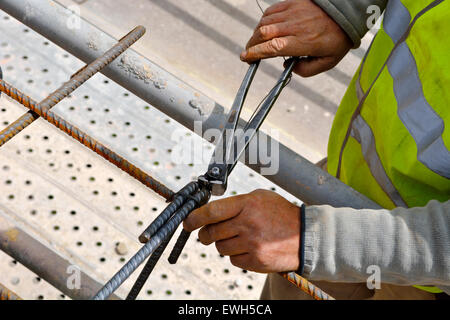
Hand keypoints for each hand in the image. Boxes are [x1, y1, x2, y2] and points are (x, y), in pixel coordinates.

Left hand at [183, 189, 300, 272]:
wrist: (305, 235)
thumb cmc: (280, 214)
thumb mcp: (260, 198)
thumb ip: (235, 203)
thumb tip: (209, 212)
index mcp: (247, 205)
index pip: (212, 212)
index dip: (195, 218)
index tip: (188, 221)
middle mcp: (248, 224)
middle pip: (211, 232)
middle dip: (206, 234)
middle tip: (208, 233)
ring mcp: (252, 244)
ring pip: (221, 247)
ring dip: (223, 243)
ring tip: (238, 237)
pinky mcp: (256, 261)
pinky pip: (233, 260)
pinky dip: (236, 255)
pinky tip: (248, 247)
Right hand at [241, 0, 352, 76]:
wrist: (347, 11)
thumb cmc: (338, 37)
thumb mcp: (328, 62)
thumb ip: (308, 70)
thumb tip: (290, 68)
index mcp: (303, 42)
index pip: (272, 47)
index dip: (256, 53)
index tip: (246, 58)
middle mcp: (295, 26)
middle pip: (263, 34)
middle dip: (251, 45)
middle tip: (247, 53)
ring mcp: (292, 13)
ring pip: (264, 22)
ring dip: (255, 34)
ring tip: (255, 44)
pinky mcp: (292, 3)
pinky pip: (271, 11)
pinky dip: (263, 21)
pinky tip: (264, 29)